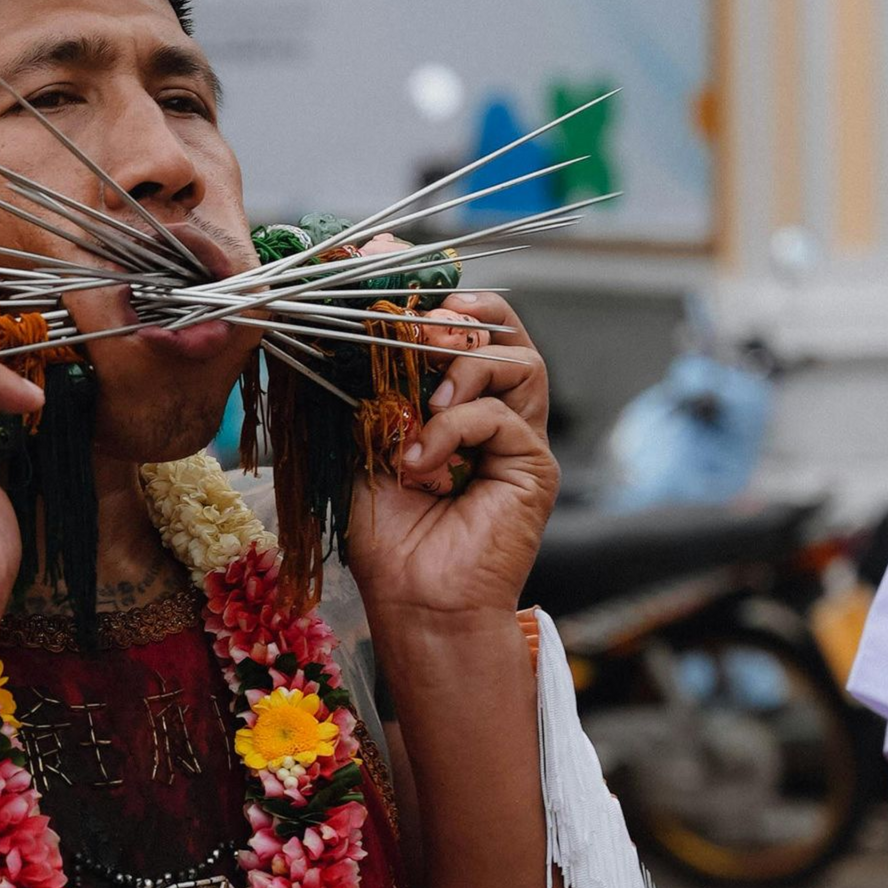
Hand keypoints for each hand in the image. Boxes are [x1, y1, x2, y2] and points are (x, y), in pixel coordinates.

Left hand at [343, 292, 556, 616]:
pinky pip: (500, 415)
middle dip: (463, 315)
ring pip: (519, 360)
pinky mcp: (533, 465)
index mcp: (453, 408)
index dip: (434, 303)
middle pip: (505, 332)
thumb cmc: (387, 537)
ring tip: (424, 403)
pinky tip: (421, 461)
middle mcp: (492, 417)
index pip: (460, 333)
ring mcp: (517, 439)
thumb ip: (371, 396)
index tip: (392, 286)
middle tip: (421, 325)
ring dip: (464, 366)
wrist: (414, 601)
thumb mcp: (364, 449)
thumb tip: (355, 334)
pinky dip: (454, 428)